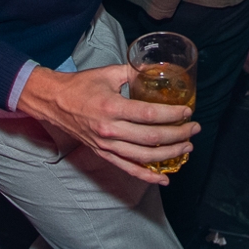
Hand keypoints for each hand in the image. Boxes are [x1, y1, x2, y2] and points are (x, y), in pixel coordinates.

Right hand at [16, 64, 197, 183]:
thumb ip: (134, 71)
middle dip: (177, 135)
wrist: (54, 102)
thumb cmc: (81, 85)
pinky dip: (147, 176)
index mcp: (112, 107)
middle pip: (151, 138)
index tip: (188, 112)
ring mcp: (106, 145)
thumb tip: (157, 70)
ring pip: (143, 156)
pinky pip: (128, 168)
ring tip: (187, 148)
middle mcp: (110, 130)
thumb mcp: (109, 73)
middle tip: (194, 129)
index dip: (172, 115)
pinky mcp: (104, 154)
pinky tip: (164, 178)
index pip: (149, 115)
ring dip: (169, 155)